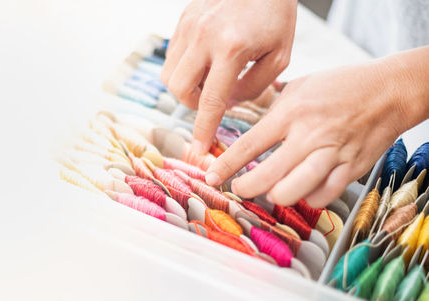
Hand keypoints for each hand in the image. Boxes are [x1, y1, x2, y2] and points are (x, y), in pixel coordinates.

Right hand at [161, 0, 296, 152]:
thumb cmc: (276, 15)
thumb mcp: (279, 56)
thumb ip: (253, 87)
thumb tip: (226, 104)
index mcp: (231, 48)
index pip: (211, 101)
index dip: (203, 129)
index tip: (198, 150)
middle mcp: (203, 36)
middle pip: (179, 88)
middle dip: (191, 104)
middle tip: (211, 101)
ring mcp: (188, 25)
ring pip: (169, 73)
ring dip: (185, 87)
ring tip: (209, 81)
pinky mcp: (183, 18)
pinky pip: (173, 54)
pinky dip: (184, 67)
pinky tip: (205, 61)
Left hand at [205, 59, 422, 207]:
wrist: (389, 91)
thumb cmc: (342, 85)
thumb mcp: (301, 84)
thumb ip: (274, 103)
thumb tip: (247, 108)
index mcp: (291, 113)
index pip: (249, 145)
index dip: (225, 165)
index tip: (211, 177)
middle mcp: (308, 136)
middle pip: (266, 177)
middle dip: (245, 188)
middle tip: (240, 187)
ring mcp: (330, 155)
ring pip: (293, 192)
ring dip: (276, 196)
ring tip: (271, 190)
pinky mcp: (350, 169)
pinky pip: (322, 197)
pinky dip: (308, 198)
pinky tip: (304, 190)